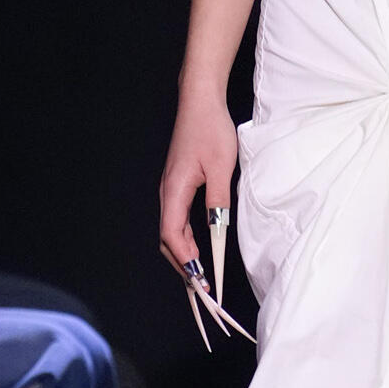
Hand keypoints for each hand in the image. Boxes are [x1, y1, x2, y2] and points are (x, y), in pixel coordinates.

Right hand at [160, 99, 238, 267]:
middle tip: (202, 286)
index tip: (200, 279)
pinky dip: (185, 238)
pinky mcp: (178, 185)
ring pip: (172, 231)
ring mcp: (171, 190)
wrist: (200, 101)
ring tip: (201, 273)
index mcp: (174, 190)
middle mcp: (167, 193)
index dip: (185, 260)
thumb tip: (218, 231)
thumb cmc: (210, 129)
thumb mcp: (221, 167)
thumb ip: (218, 202)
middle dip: (183, 264)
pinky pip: (177, 219)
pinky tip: (199, 247)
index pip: (172, 235)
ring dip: (184, 253)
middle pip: (167, 239)